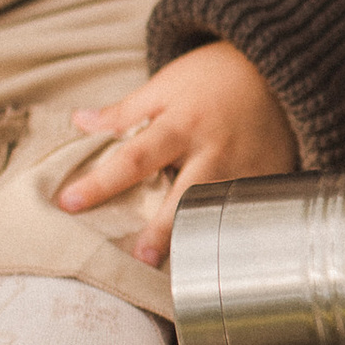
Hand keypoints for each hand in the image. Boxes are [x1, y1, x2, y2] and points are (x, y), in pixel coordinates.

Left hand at [59, 41, 296, 267]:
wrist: (275, 71)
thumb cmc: (211, 78)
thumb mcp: (164, 86)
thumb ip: (124, 111)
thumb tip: (79, 121)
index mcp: (180, 126)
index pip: (133, 158)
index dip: (101, 182)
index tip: (69, 203)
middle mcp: (212, 151)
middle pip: (183, 195)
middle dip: (164, 229)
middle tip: (141, 260)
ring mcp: (244, 169)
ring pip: (220, 211)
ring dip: (200, 240)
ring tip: (187, 273)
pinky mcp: (271, 180)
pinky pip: (252, 212)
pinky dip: (237, 234)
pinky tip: (225, 260)